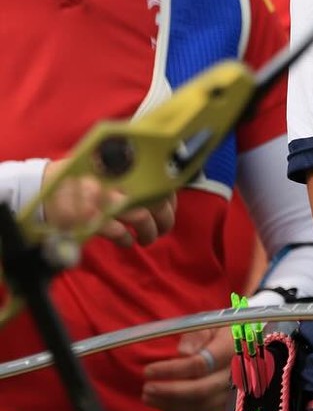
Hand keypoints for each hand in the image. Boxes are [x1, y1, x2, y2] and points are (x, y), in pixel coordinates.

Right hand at [40, 160, 175, 246]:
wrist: (43, 186)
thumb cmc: (79, 178)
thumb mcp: (108, 169)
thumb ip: (132, 177)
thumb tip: (160, 189)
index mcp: (127, 169)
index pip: (160, 183)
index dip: (170, 200)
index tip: (169, 209)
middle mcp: (121, 182)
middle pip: (157, 201)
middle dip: (165, 220)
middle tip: (163, 229)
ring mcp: (106, 201)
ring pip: (142, 217)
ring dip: (149, 232)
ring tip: (146, 239)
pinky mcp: (91, 219)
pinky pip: (119, 232)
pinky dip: (126, 239)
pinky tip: (127, 242)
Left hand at [141, 326, 234, 410]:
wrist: (249, 344)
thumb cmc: (226, 332)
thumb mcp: (213, 324)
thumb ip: (197, 335)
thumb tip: (182, 352)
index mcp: (233, 348)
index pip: (200, 364)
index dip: (171, 370)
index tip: (149, 371)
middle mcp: (238, 372)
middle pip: (200, 390)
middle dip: (168, 391)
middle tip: (147, 388)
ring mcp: (235, 391)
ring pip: (200, 406)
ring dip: (170, 404)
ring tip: (150, 397)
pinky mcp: (229, 403)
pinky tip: (165, 403)